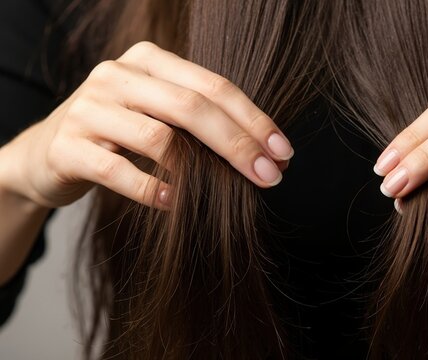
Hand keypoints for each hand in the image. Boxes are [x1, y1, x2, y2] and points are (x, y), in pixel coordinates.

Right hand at [0, 41, 292, 209]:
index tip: (283, 152)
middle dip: (238, 144)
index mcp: (148, 60)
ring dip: (201, 172)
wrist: (47, 154)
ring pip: (158, 138)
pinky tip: (175, 203)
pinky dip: (153, 190)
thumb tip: (270, 155)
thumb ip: (204, 124)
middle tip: (270, 176)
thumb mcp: (159, 114)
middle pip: (191, 108)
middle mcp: (116, 76)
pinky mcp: (68, 148)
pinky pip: (119, 171)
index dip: (253, 119)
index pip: (213, 86)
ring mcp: (88, 109)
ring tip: (229, 192)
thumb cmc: (121, 135)